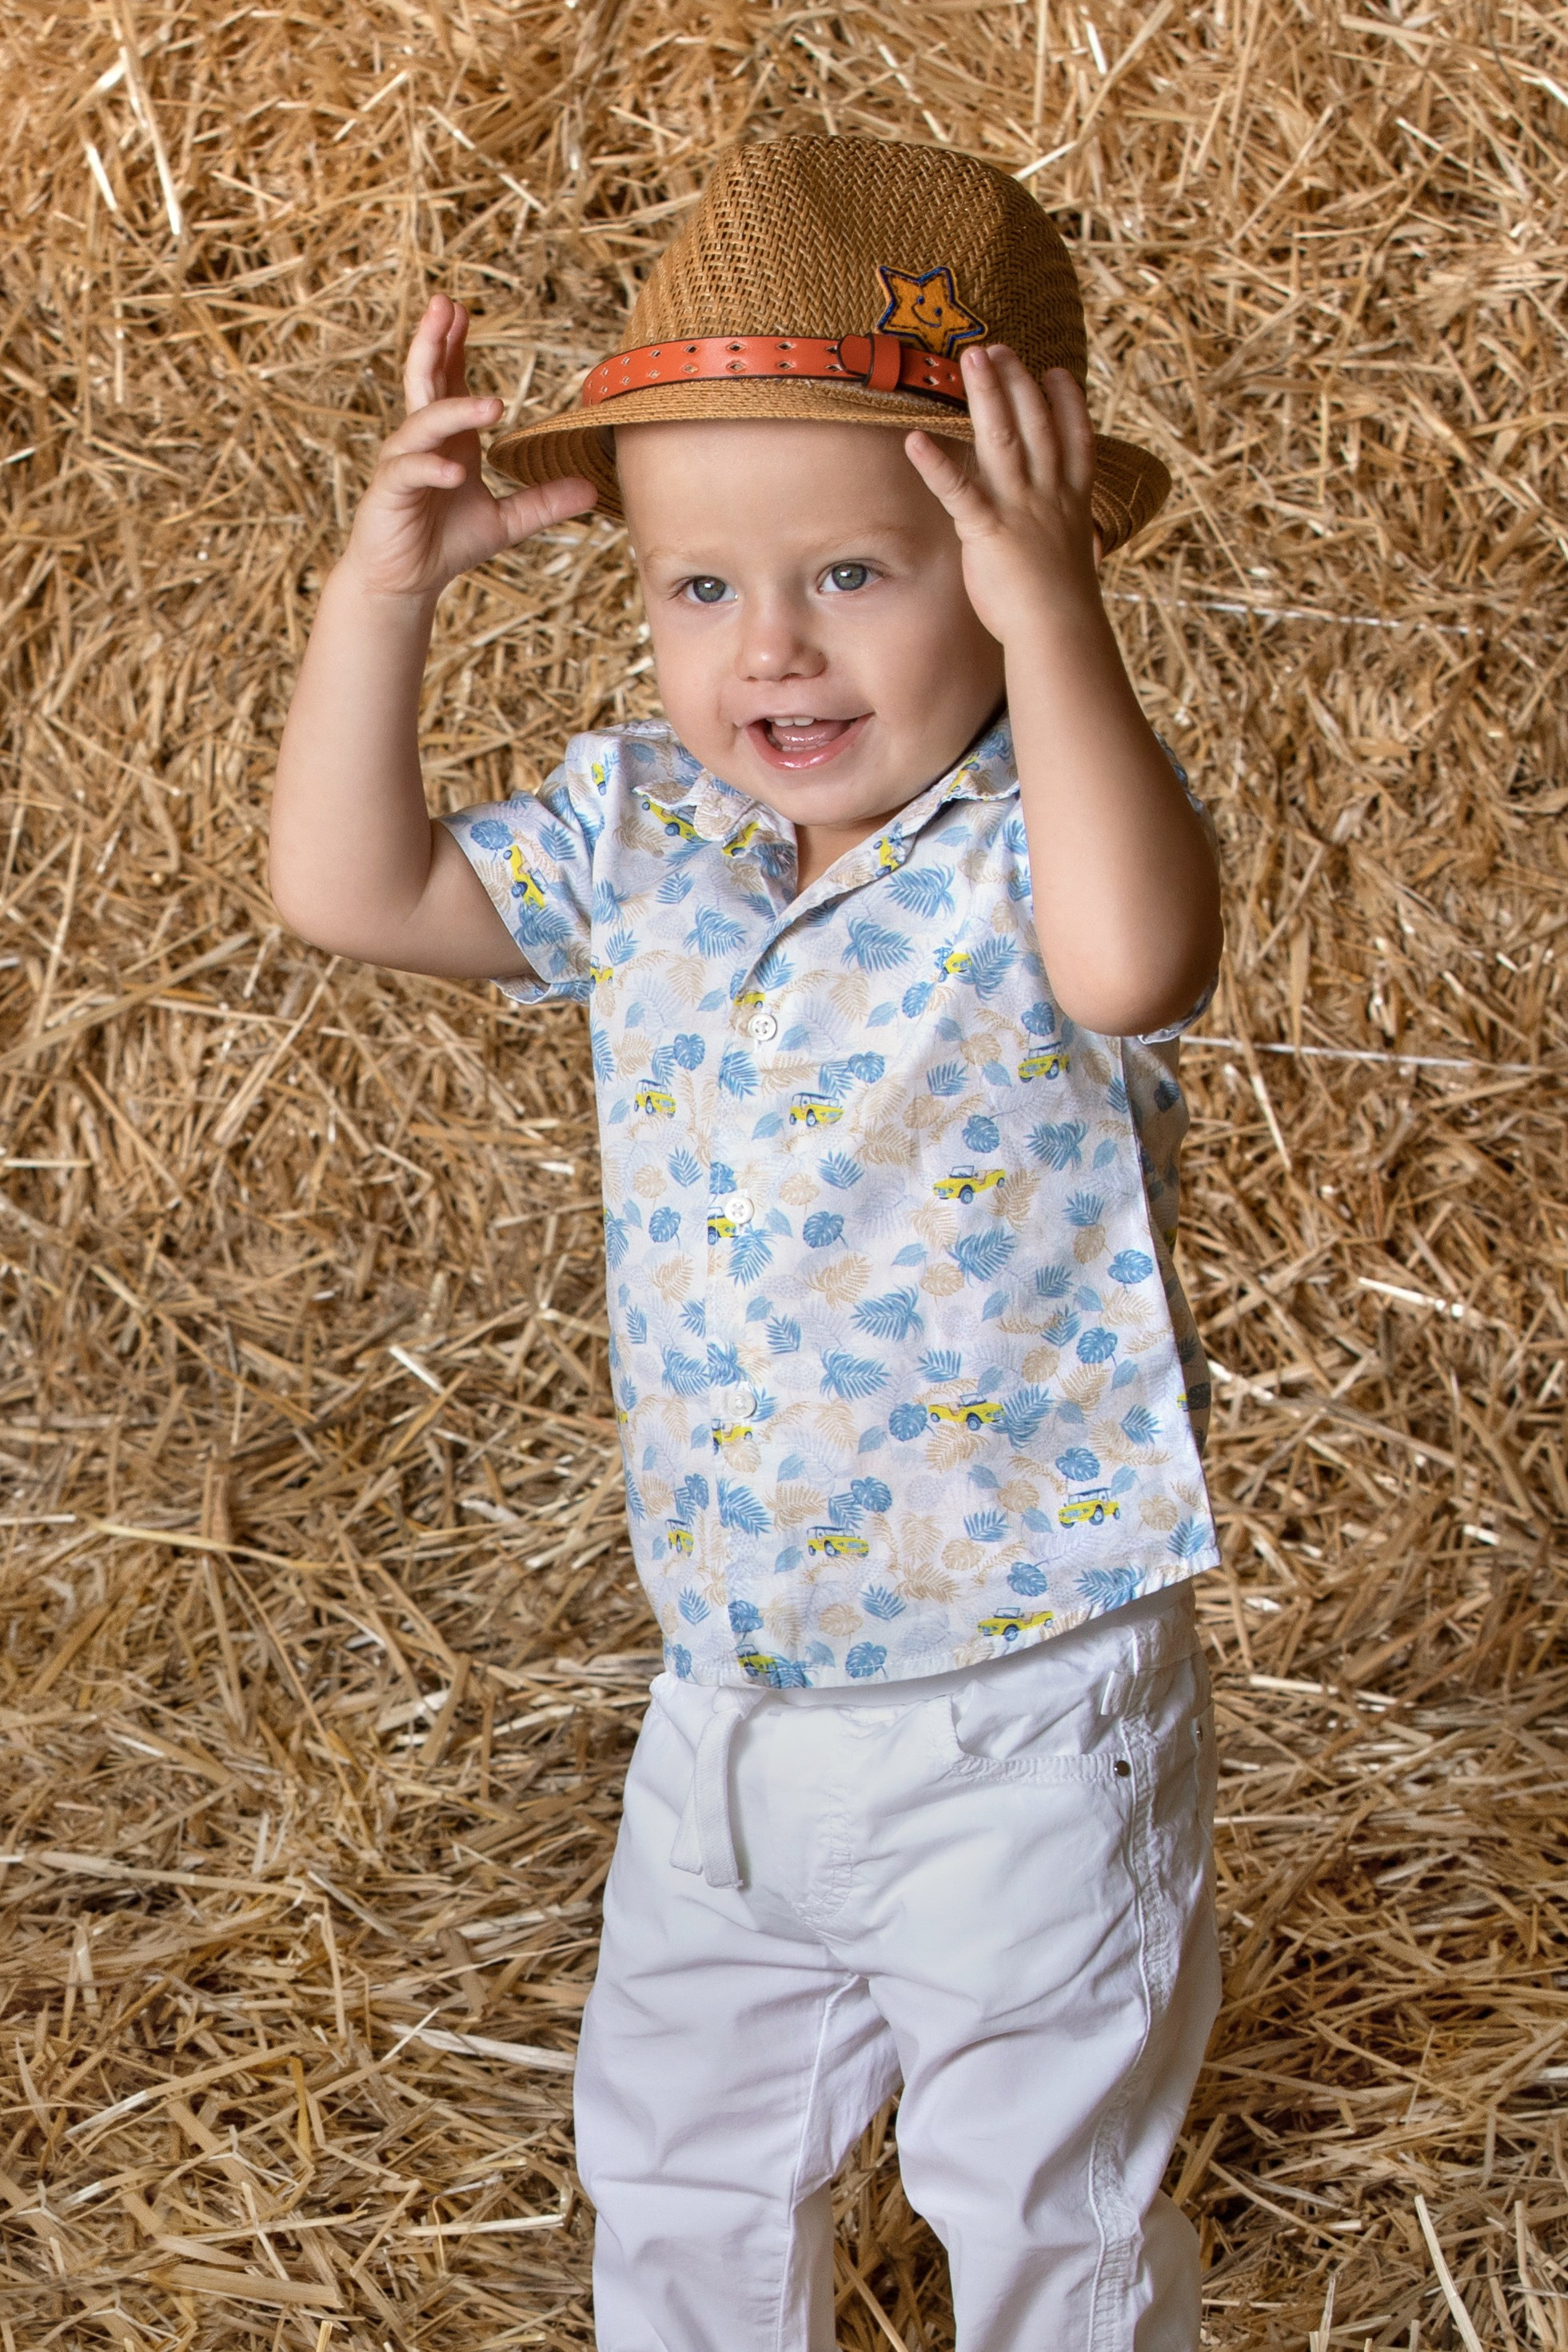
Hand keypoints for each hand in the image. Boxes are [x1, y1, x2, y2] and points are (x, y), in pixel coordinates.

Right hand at [343, 292, 595, 601]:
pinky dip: (433, 468)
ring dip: (455, 410)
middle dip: (434, 343)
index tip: (462, 312)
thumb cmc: (446, 543)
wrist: (405, 581)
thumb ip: (543, 503)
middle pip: (424, 381)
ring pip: (422, 423)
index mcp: (448, 439)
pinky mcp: (389, 492)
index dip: (453, 346)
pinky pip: (410, 471)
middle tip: (445, 306)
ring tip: (492, 405)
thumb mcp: (506, 522)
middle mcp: (421, 441)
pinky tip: (457, 472)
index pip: (447, 381)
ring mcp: (402, 463)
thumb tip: (591, 490)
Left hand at [904, 347, 1099, 645]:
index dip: (1067, 402)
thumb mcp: (1070, 559)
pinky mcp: (988, 529)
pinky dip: (935, 464)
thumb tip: (1063, 540)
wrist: (1059, 630)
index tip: (1056, 372)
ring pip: (1003, 438)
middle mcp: (1049, 492)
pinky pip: (958, 490)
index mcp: (1072, 499)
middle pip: (1036, 423)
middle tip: (996, 349)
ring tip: (972, 358)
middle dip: (1017, 381)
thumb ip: (1062, 536)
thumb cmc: (1061, 604)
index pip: (1075, 438)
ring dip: (987, 395)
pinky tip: (913, 439)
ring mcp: (1019, 507)